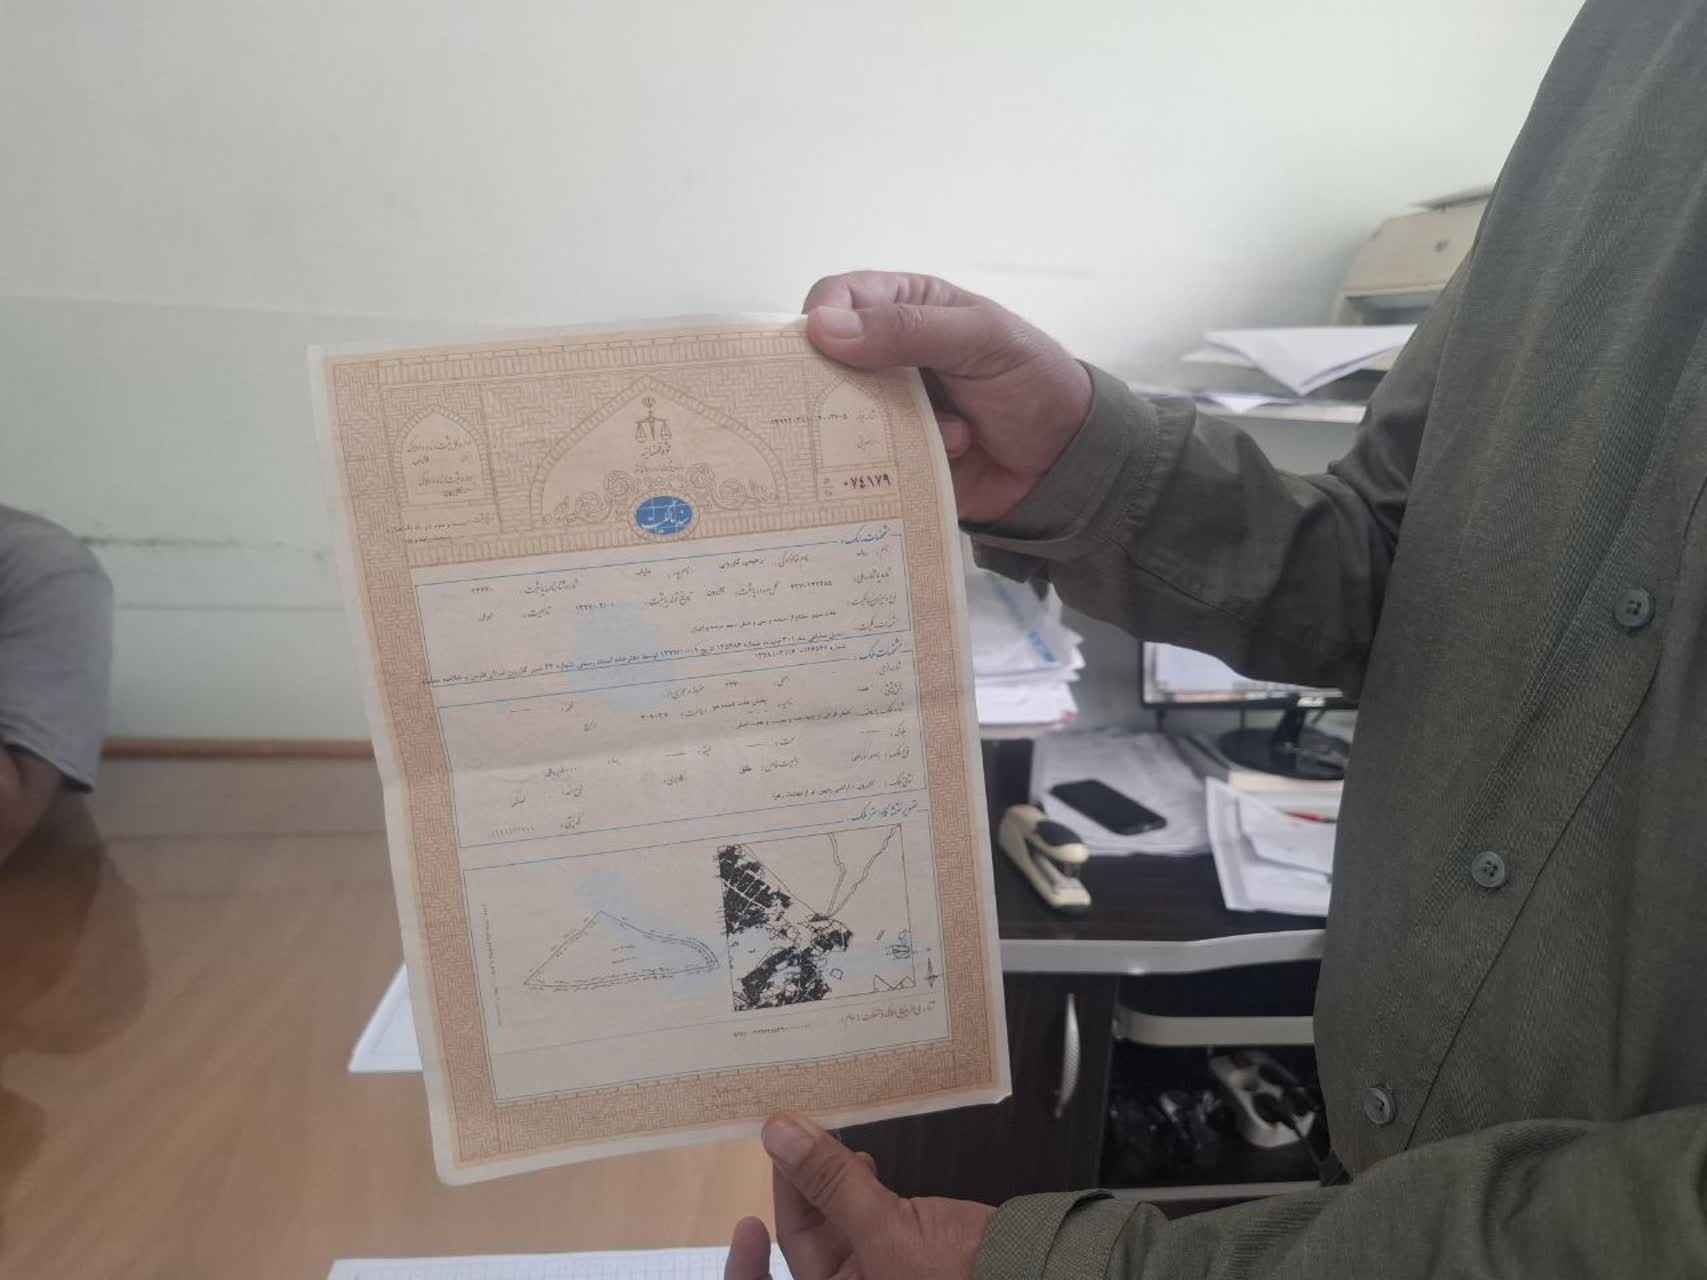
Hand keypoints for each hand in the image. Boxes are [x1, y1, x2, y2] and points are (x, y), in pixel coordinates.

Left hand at [725, 1114, 994, 1279]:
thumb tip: (780, 1134)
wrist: (1033, 1271)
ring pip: (833, 1225)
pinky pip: (863, 1218)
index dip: (747, 1264)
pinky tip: (863, 1160)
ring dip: (827, 1183)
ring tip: (829, 1141)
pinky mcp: (901, 1253)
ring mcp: (876, 1274)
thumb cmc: (960, 1274)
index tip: (748, 1213)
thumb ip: (831, 1182)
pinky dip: (857, 1188)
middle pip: (805, 1243)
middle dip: (797, 1191)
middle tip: (791, 1140)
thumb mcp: (885, 1230)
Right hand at [802, 272, 1092, 523]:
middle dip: (835, 385)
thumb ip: (908, 330)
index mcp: (906, 309)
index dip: (819, 318)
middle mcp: (886, 358)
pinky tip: (951, 453)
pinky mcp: (891, 459)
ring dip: (884, 425)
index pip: (838, 298)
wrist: (1065, 465)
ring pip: (838, 417)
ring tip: (944, 429)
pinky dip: (900, 460)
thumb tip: (822, 328)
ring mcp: (886, 410)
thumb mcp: (981, 340)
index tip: (818, 348)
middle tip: (861, 404)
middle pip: (822, 363)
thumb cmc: (1033, 384)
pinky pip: (863, 463)